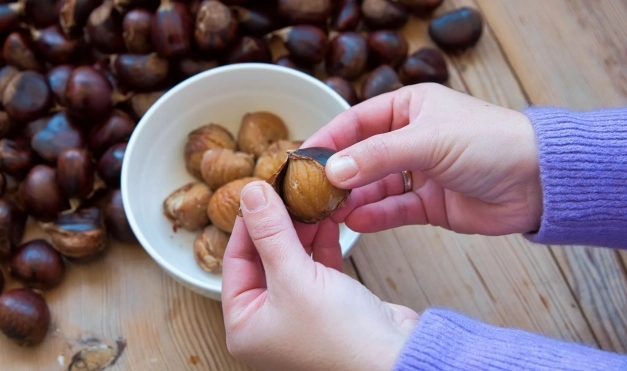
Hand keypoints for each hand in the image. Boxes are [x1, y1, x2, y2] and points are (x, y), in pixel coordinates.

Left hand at [222, 181, 418, 370]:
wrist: (397, 358)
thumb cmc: (340, 337)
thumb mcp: (294, 277)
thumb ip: (271, 232)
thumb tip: (251, 194)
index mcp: (244, 325)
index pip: (235, 262)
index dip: (248, 224)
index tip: (258, 192)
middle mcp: (268, 322)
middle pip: (264, 259)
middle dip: (278, 224)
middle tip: (285, 192)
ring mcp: (299, 314)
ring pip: (292, 261)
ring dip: (302, 231)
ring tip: (308, 200)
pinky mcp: (328, 307)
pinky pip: (317, 268)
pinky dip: (321, 244)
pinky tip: (327, 221)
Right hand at [304, 83, 542, 235]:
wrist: (539, 182)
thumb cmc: (490, 142)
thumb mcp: (428, 140)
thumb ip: (377, 156)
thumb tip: (333, 171)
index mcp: (409, 109)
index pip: (356, 122)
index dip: (328, 139)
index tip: (301, 158)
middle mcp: (410, 140)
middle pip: (361, 158)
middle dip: (336, 175)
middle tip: (309, 193)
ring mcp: (419, 173)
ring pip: (375, 187)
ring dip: (352, 200)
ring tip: (328, 213)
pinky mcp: (430, 204)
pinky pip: (394, 210)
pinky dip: (376, 217)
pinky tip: (356, 223)